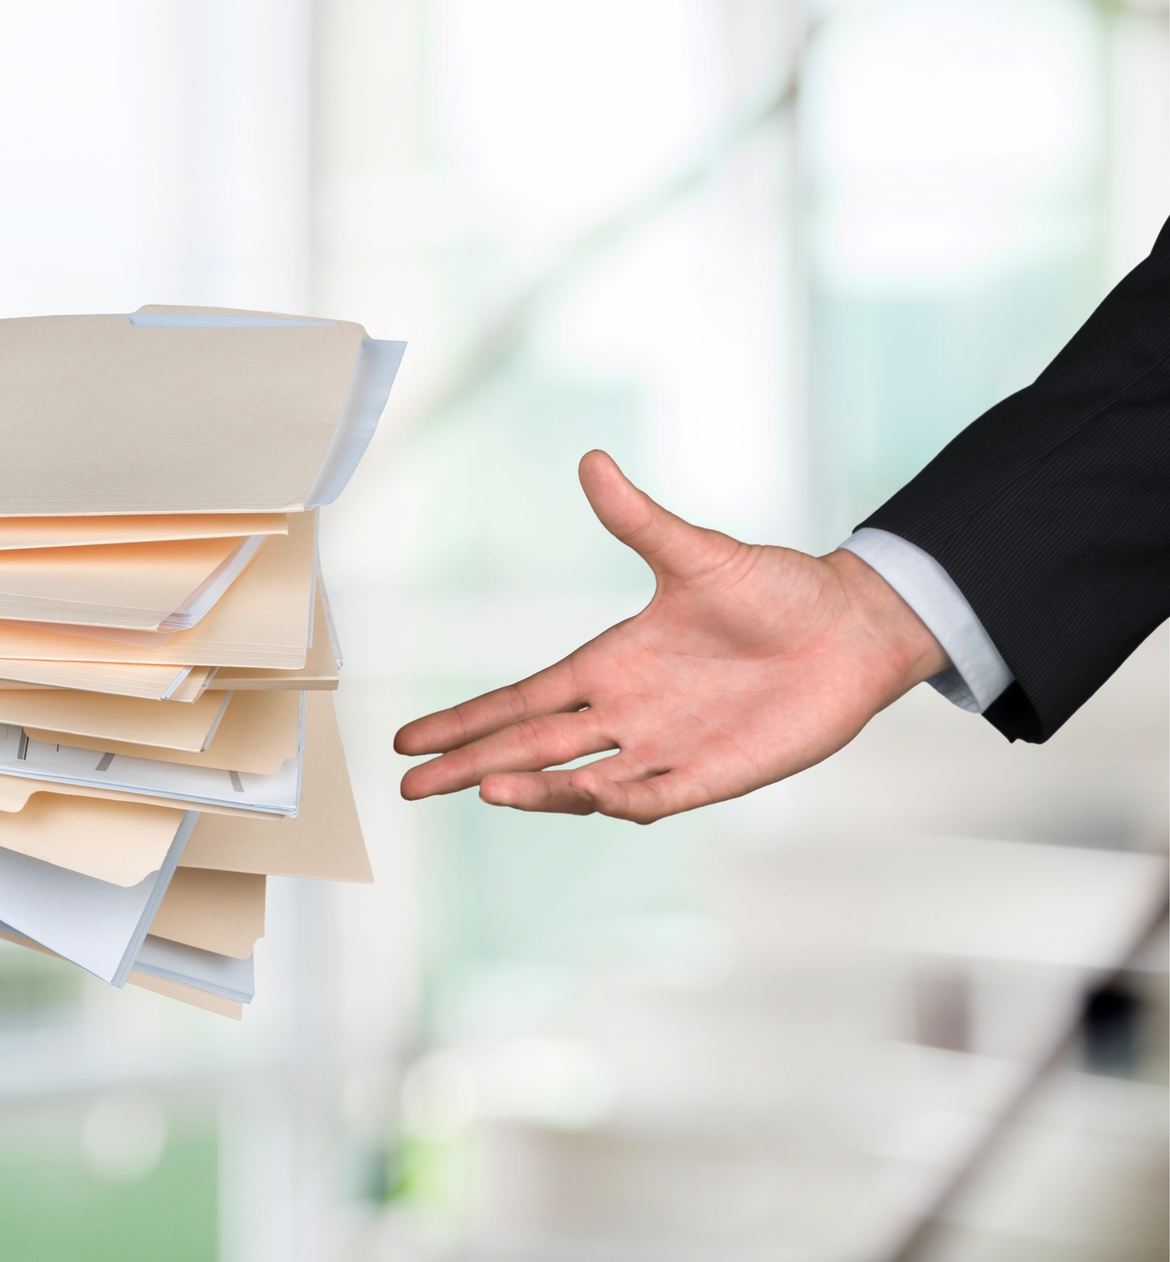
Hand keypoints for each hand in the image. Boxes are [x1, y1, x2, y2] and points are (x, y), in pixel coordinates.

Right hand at [393, 451, 948, 822]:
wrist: (853, 628)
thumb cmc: (776, 588)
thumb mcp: (697, 553)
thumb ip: (638, 520)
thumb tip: (593, 461)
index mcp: (610, 664)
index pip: (520, 700)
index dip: (465, 721)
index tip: (410, 738)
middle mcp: (626, 713)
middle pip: (529, 748)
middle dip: (468, 767)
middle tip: (409, 786)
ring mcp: (665, 749)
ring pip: (580, 780)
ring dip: (534, 788)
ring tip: (487, 791)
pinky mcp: (713, 775)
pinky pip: (653, 799)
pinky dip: (615, 801)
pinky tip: (582, 797)